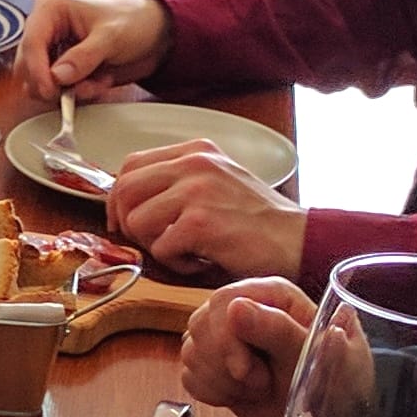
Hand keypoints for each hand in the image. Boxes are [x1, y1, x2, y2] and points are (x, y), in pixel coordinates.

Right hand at [14, 0, 171, 99]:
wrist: (156, 35)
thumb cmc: (134, 22)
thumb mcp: (111, 37)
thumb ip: (84, 57)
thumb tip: (57, 76)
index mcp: (51, 9)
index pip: (31, 43)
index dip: (37, 71)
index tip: (50, 90)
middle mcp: (46, 29)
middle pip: (27, 66)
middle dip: (53, 84)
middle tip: (76, 90)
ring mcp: (54, 51)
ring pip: (41, 83)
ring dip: (69, 90)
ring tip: (97, 82)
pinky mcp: (64, 69)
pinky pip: (59, 91)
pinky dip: (80, 93)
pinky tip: (100, 81)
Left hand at [110, 139, 305, 283]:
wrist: (297, 240)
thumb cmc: (257, 221)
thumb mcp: (216, 184)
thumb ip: (176, 184)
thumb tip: (126, 202)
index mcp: (195, 152)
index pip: (130, 165)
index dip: (119, 198)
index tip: (125, 221)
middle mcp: (193, 164)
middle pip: (125, 190)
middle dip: (128, 224)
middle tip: (152, 243)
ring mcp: (196, 191)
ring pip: (137, 222)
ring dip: (155, 246)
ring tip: (186, 251)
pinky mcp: (200, 222)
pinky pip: (160, 249)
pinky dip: (177, 264)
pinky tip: (201, 261)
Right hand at [181, 277, 313, 416]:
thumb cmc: (332, 380)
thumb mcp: (313, 356)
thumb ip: (278, 330)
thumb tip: (236, 308)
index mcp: (273, 295)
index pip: (223, 301)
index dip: (225, 338)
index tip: (243, 370)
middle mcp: (244, 307)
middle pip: (200, 325)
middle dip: (224, 365)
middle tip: (261, 383)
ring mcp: (224, 334)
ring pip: (190, 350)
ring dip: (222, 381)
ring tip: (258, 388)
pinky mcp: (212, 362)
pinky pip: (188, 374)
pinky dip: (211, 392)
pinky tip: (240, 395)